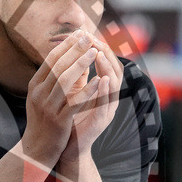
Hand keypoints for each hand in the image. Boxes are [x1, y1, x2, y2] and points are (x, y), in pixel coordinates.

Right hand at [20, 30, 100, 164]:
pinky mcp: (59, 120)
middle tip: (88, 36)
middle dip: (74, 50)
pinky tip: (100, 80)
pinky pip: (75, 102)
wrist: (37, 149)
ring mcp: (48, 107)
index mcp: (35, 85)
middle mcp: (39, 93)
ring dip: (81, 64)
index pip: (51, 59)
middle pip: (58, 66)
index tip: (79, 33)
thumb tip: (78, 57)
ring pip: (65, 80)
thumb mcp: (46, 96)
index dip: (66, 45)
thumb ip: (59, 78)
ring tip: (94, 52)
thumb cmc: (44, 120)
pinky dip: (88, 90)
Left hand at [62, 33, 123, 161]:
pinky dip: (106, 90)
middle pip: (115, 70)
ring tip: (100, 54)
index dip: (99, 48)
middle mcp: (108, 99)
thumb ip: (77, 77)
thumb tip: (72, 54)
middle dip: (105, 54)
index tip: (88, 34)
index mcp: (102, 91)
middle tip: (95, 39)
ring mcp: (107, 110)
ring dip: (108, 68)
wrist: (67, 147)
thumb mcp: (73, 94)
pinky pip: (107, 104)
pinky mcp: (102, 122)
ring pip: (114, 85)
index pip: (106, 64)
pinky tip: (103, 79)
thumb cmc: (70, 119)